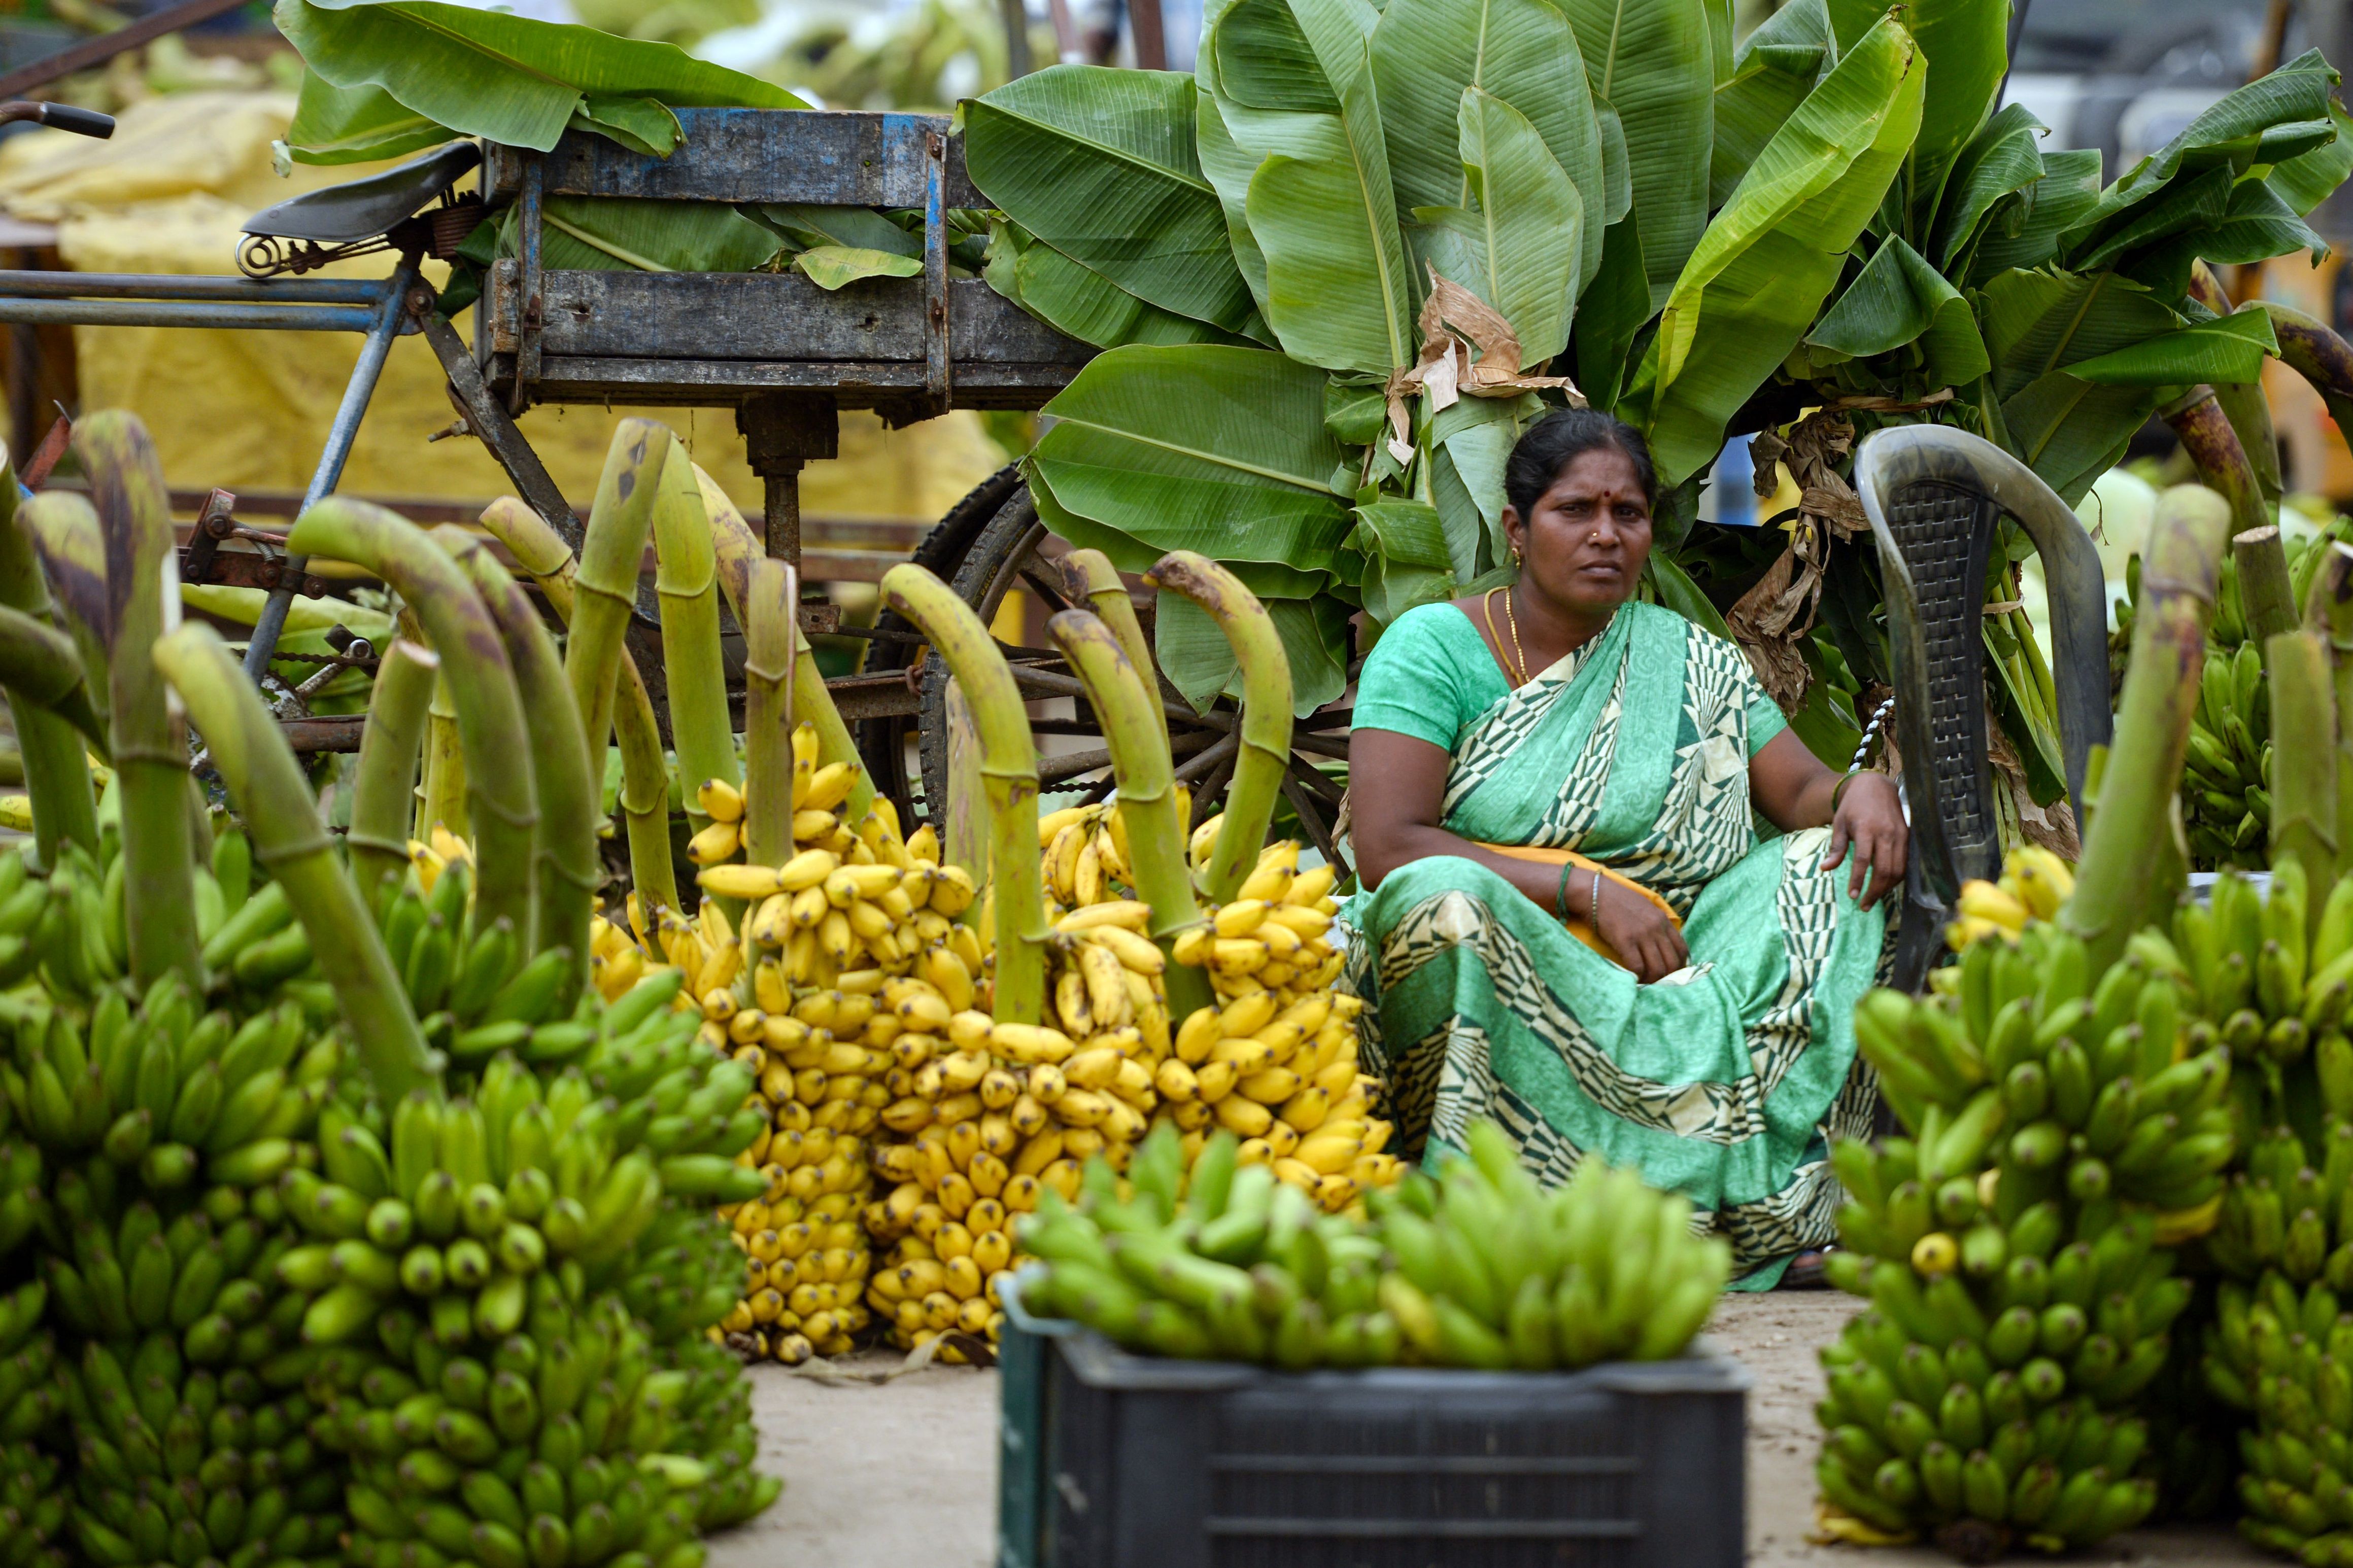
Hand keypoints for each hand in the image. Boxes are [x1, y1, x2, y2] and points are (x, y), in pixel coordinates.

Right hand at [1593, 873, 1687, 983]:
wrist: (1595, 892)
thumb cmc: (1616, 900)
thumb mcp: (1645, 907)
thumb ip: (1656, 923)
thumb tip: (1660, 944)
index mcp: (1663, 920)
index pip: (1682, 949)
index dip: (1679, 966)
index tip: (1671, 974)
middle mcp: (1656, 928)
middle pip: (1672, 963)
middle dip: (1667, 978)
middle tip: (1657, 983)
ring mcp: (1642, 935)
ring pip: (1657, 968)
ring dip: (1652, 980)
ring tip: (1645, 983)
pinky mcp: (1625, 941)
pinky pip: (1637, 967)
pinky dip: (1637, 977)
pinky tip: (1632, 978)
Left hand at [1824, 772, 1906, 911]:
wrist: (1876, 786)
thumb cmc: (1853, 806)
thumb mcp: (1839, 823)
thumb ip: (1836, 847)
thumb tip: (1825, 869)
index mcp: (1866, 828)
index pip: (1863, 860)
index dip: (1858, 880)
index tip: (1852, 896)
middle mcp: (1886, 833)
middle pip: (1884, 869)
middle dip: (1874, 891)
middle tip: (1864, 906)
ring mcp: (1900, 835)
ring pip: (1898, 870)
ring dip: (1886, 888)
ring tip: (1873, 899)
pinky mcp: (1909, 837)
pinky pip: (1906, 863)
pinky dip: (1897, 878)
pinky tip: (1886, 886)